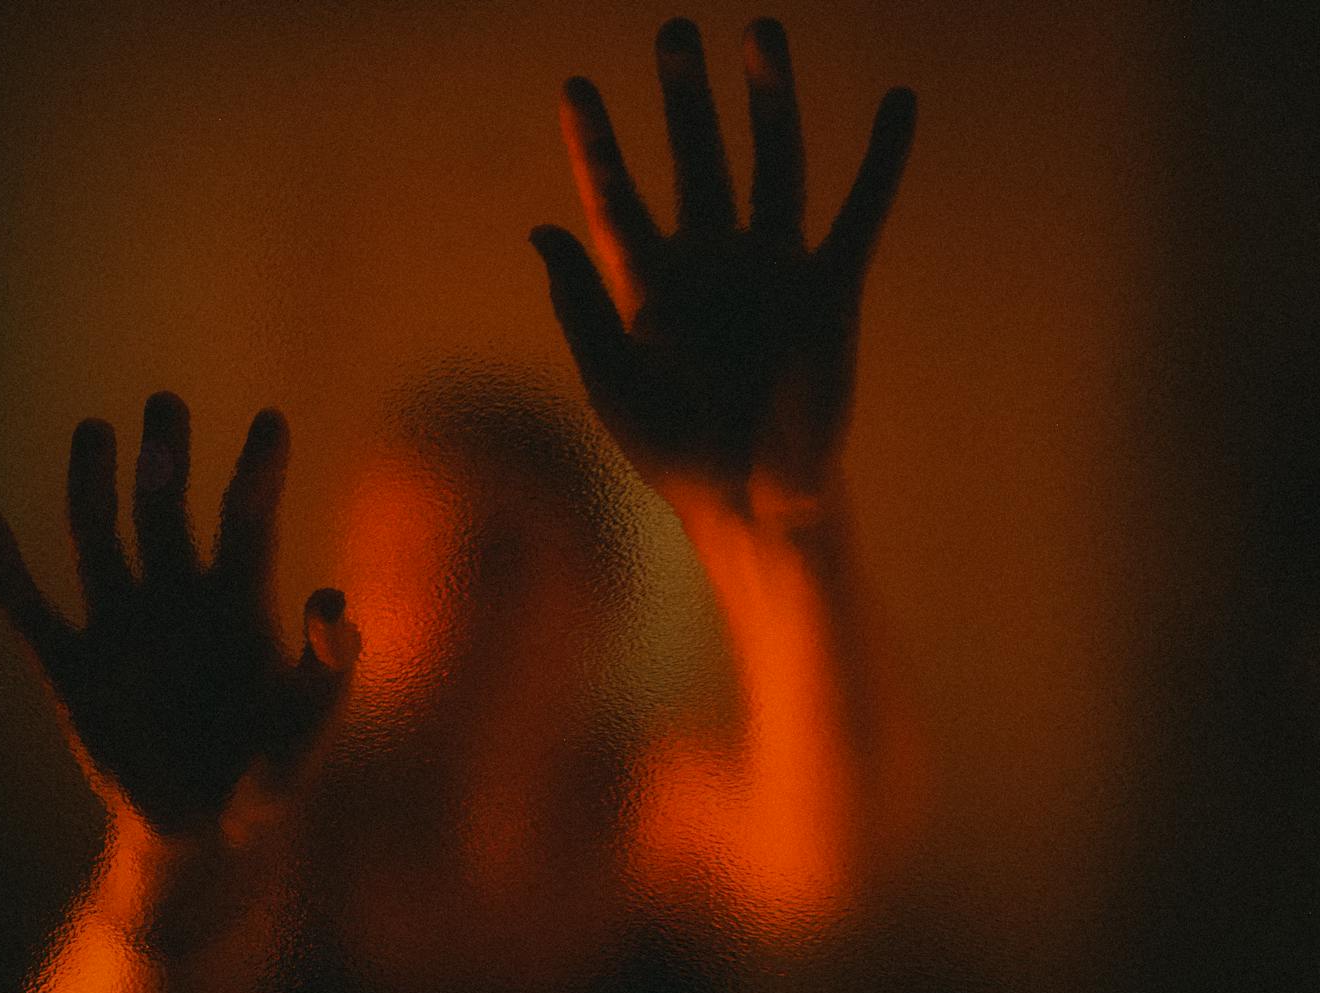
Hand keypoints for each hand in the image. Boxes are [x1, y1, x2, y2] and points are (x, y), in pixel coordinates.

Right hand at [0, 392, 358, 834]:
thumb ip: (324, 671)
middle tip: (166, 403)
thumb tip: (335, 602)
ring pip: (98, 538)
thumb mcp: (306, 728)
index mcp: (239, 599)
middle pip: (166, 509)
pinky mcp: (70, 669)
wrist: (205, 834)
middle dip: (165, 457)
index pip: (248, 520)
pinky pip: (30, 610)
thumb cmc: (269, 771)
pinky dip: (7, 571)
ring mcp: (121, 626)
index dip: (258, 471)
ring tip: (95, 432)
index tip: (271, 420)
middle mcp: (178, 596)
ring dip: (93, 486)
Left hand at [531, 17, 915, 526]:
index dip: (597, 145)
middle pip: (697, 159)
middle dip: (686, 98)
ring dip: (770, 100)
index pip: (617, 199)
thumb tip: (540, 231)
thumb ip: (580, 304)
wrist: (752, 501)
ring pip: (773, 164)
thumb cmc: (674, 451)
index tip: (577, 88)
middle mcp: (711, 263)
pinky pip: (860, 210)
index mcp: (650, 286)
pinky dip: (882, 159)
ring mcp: (772, 269)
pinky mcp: (831, 286)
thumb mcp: (611, 380)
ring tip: (761, 32)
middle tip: (676, 32)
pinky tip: (898, 103)